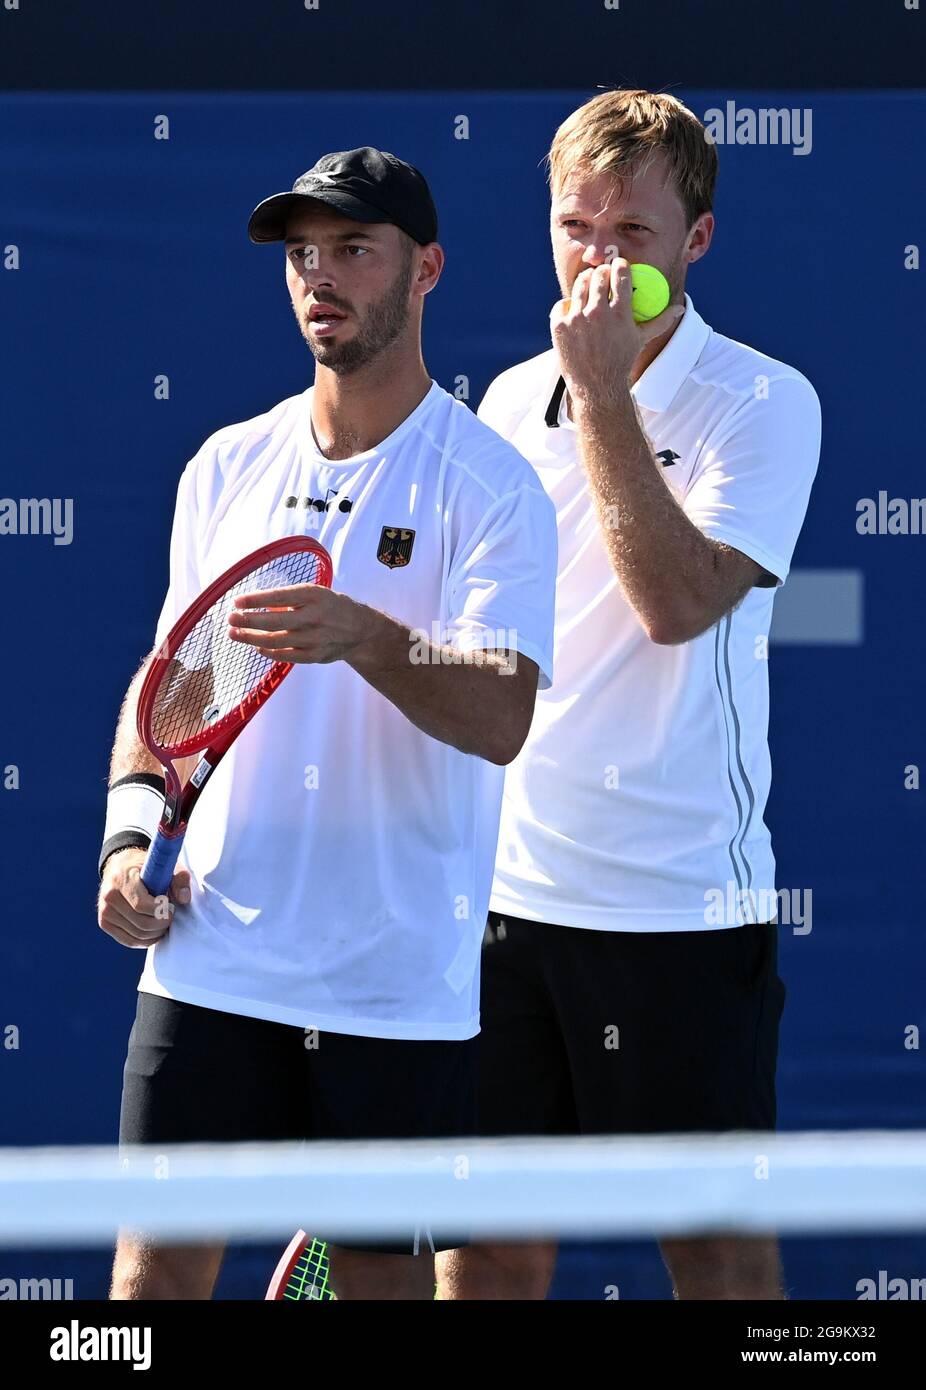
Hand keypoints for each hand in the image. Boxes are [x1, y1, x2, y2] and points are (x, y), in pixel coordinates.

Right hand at [97, 848, 190, 948]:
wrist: (120, 868)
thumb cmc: (146, 867)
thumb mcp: (164, 865)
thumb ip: (179, 878)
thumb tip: (184, 899)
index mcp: (122, 878)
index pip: (141, 905)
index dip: (161, 911)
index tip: (171, 906)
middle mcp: (109, 896)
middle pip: (141, 923)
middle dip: (162, 924)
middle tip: (170, 916)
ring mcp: (105, 911)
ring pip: (136, 935)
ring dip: (156, 933)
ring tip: (164, 922)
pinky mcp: (105, 923)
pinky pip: (128, 941)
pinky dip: (145, 941)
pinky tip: (154, 931)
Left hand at [227, 584, 377, 663]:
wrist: (360, 631)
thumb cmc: (330, 607)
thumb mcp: (314, 594)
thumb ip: (288, 600)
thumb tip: (256, 605)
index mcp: (314, 596)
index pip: (279, 596)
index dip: (255, 600)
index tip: (236, 601)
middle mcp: (315, 617)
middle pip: (275, 621)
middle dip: (249, 620)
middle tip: (230, 618)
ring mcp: (315, 638)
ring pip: (276, 640)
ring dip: (251, 638)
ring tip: (234, 633)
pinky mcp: (315, 656)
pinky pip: (286, 656)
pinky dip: (268, 651)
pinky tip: (255, 646)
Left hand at [550, 259, 683, 408]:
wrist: (597, 386)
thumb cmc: (621, 361)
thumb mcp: (641, 340)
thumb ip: (660, 321)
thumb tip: (679, 308)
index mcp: (620, 313)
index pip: (620, 274)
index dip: (619, 265)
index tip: (618, 265)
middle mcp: (597, 313)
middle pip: (599, 275)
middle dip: (602, 271)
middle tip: (602, 274)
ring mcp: (577, 319)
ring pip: (580, 285)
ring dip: (585, 281)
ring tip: (588, 284)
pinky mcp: (560, 326)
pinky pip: (562, 304)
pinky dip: (568, 305)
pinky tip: (573, 309)